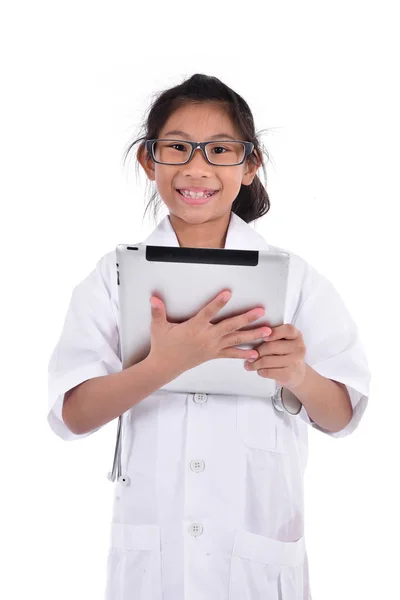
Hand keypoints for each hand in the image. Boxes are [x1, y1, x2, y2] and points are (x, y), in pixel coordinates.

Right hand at [147, 290, 271, 379]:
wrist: (165, 366)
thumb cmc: (163, 346)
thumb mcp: (158, 327)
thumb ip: (157, 312)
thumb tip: (153, 299)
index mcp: (194, 328)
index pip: (208, 313)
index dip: (217, 303)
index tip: (228, 293)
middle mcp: (206, 337)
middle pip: (230, 325)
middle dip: (247, 318)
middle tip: (260, 311)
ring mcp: (212, 347)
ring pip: (235, 339)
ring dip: (252, 335)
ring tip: (267, 331)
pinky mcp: (214, 354)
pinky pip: (232, 354)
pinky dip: (244, 353)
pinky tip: (257, 352)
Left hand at [244, 324, 306, 390]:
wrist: (297, 373)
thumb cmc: (286, 354)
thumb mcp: (284, 342)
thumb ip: (273, 336)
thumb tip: (253, 336)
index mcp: (296, 335)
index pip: (288, 329)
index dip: (274, 332)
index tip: (262, 336)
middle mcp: (298, 347)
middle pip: (272, 346)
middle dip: (257, 351)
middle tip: (248, 354)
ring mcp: (295, 362)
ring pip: (268, 360)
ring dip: (255, 363)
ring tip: (249, 364)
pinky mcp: (290, 374)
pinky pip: (269, 372)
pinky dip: (260, 371)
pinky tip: (258, 370)